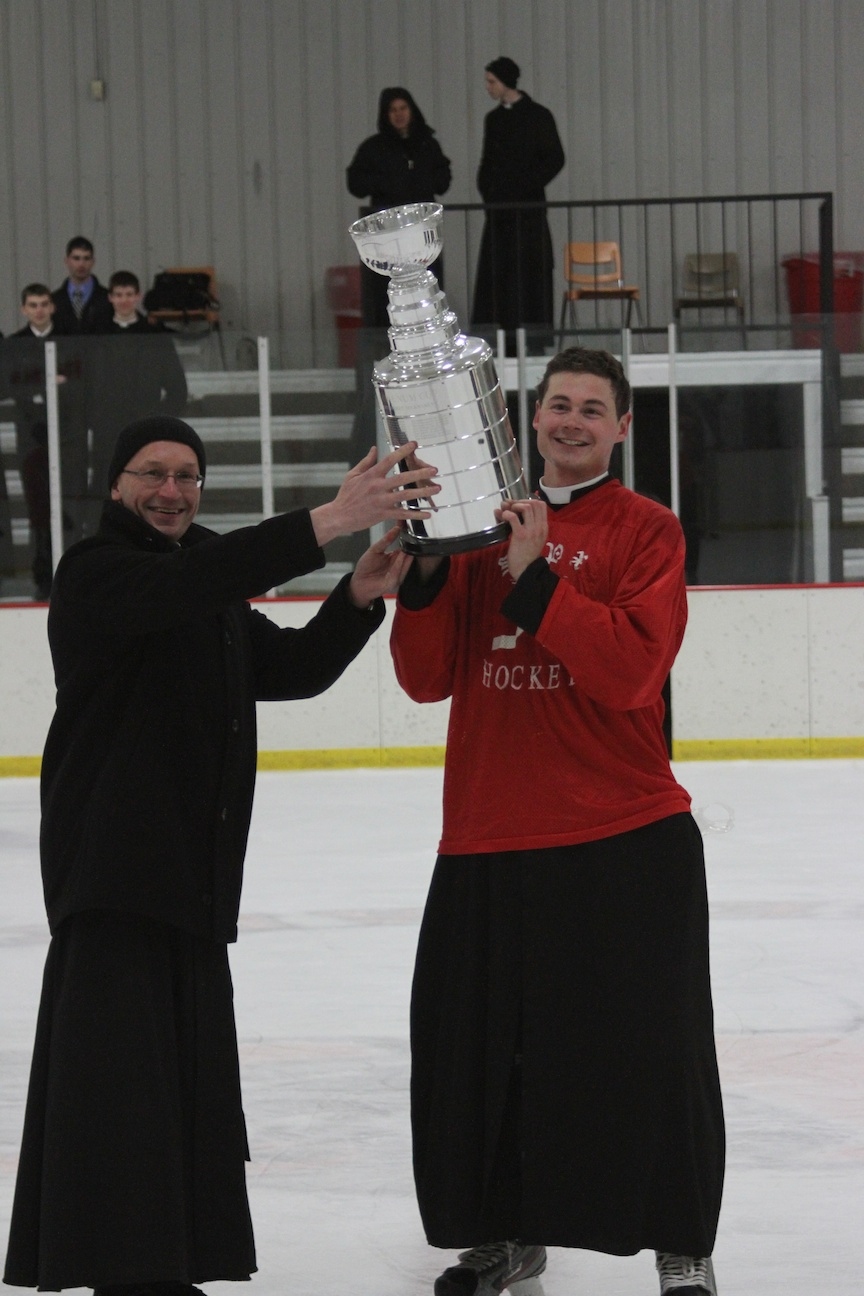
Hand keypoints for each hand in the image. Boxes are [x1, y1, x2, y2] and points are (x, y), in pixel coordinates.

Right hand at [310, 443, 439, 546]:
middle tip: (434, 470)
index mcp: (371, 475)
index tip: (414, 444)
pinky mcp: (383, 514)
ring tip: (437, 489)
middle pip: (403, 478)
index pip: (389, 459)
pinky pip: (403, 514)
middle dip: (420, 473)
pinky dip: (416, 515)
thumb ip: (366, 462)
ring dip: (423, 492)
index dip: (403, 451)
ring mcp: (382, 501)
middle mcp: (378, 486)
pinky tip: (427, 514)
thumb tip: (375, 448)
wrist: (339, 516)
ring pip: (406, 495)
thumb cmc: (346, 495)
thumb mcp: (353, 475)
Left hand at [348, 525, 413, 605]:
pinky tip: (401, 556)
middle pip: (408, 555)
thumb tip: (396, 528)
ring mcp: (397, 574)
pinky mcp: (393, 582)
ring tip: (407, 544)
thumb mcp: (374, 550)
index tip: (408, 526)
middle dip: (410, 545)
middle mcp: (398, 565)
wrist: (358, 583)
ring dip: (406, 555)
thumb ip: (386, 540)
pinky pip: (398, 572)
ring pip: (405, 564)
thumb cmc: (365, 568)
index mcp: (395, 557)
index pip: (404, 546)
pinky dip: (399, 564)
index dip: (406, 536)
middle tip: (412, 534)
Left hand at [495, 497, 547, 581]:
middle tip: (510, 507)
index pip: (541, 505)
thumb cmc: (527, 555)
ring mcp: (531, 531)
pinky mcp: (521, 535)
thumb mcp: (533, 538)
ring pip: (526, 507)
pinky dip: (506, 513)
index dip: (528, 500)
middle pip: (534, 503)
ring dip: (514, 506)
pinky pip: (513, 517)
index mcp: (544, 527)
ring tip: (507, 512)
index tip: (518, 505)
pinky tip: (503, 516)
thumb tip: (509, 509)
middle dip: (520, 501)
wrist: (526, 570)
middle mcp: (540, 527)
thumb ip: (525, 524)